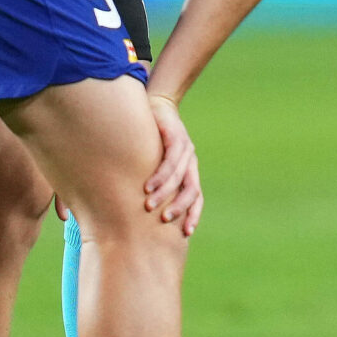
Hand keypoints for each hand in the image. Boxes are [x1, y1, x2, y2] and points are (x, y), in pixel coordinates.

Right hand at [143, 92, 202, 235]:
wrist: (156, 103)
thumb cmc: (151, 137)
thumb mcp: (154, 160)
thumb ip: (153, 179)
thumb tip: (140, 205)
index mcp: (189, 169)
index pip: (196, 196)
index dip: (193, 214)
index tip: (186, 233)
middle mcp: (190, 160)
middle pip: (191, 190)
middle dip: (179, 208)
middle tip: (164, 222)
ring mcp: (185, 148)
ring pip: (179, 177)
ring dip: (164, 193)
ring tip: (149, 206)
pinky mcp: (176, 136)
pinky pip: (170, 160)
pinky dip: (159, 175)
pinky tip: (148, 186)